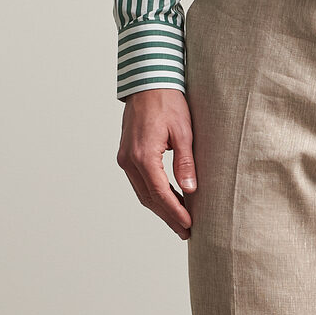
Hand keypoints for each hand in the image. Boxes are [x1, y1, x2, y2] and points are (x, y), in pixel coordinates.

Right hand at [117, 88, 196, 238]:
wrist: (148, 83)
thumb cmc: (168, 102)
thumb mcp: (183, 132)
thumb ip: (185, 162)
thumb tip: (190, 189)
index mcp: (143, 155)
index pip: (160, 193)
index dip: (175, 212)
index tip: (188, 225)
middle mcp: (129, 160)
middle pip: (149, 198)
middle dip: (168, 216)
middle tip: (186, 231)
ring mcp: (125, 158)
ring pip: (143, 193)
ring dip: (160, 208)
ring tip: (180, 221)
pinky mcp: (127, 155)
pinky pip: (140, 182)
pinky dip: (154, 195)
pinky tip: (169, 201)